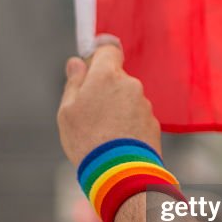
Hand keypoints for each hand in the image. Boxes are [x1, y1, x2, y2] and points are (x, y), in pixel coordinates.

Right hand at [57, 37, 160, 165]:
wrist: (119, 172)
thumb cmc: (87, 139)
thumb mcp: (68, 111)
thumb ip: (74, 83)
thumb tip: (76, 62)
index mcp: (107, 75)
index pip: (109, 49)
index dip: (99, 55)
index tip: (92, 65)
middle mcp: (130, 84)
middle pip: (117, 78)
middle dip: (106, 89)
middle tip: (91, 112)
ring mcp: (144, 104)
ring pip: (128, 99)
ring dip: (118, 109)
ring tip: (104, 134)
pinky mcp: (153, 123)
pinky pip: (138, 117)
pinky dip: (129, 125)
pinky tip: (118, 143)